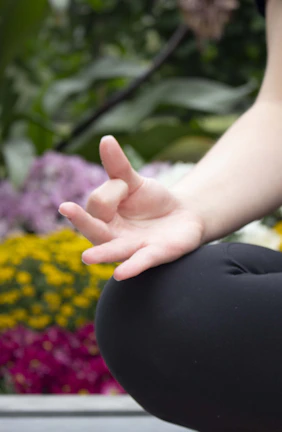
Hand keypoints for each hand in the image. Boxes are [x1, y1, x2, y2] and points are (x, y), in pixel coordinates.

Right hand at [58, 136, 204, 280]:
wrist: (183, 215)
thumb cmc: (152, 201)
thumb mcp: (135, 181)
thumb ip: (119, 166)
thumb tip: (106, 138)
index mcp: (105, 217)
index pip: (98, 203)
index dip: (112, 191)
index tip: (126, 187)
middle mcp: (114, 235)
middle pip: (95, 229)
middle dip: (82, 220)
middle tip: (65, 208)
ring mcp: (134, 247)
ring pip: (114, 249)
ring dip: (102, 253)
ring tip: (87, 257)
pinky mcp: (155, 255)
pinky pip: (141, 262)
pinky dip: (132, 266)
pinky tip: (121, 273)